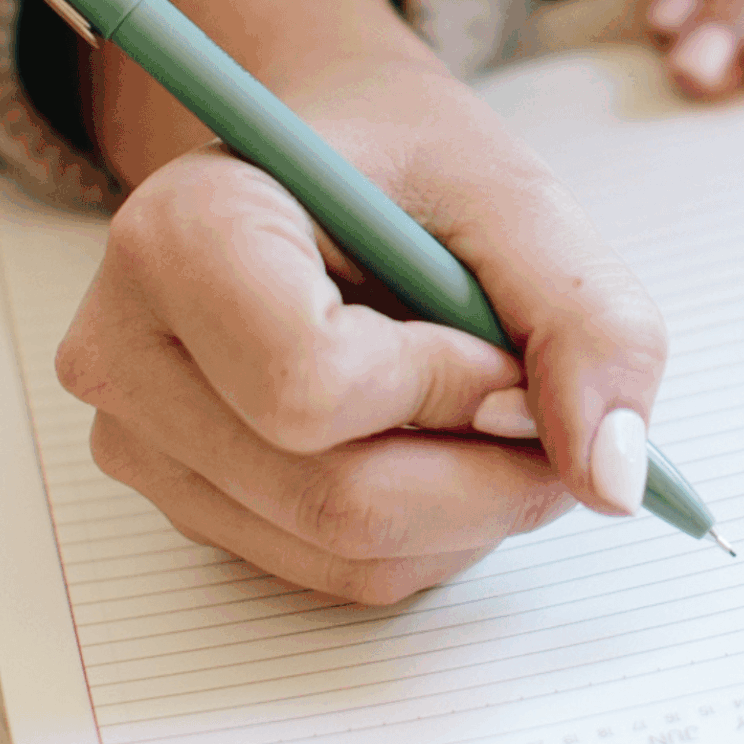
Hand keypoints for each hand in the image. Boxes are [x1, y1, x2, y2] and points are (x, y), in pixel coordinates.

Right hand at [58, 36, 665, 603]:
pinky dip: (430, 533)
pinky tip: (441, 448)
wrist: (322, 168)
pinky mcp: (187, 503)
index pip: (312, 388)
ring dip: (470, 511)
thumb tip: (614, 477)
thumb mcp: (515, 199)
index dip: (449, 392)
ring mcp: (145, 443)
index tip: (507, 348)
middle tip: (546, 413)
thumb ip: (587, 323)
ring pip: (348, 557)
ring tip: (491, 413)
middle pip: (337, 499)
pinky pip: (337, 576)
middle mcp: (129, 351)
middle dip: (488, 476)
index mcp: (182, 235)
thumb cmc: (403, 168)